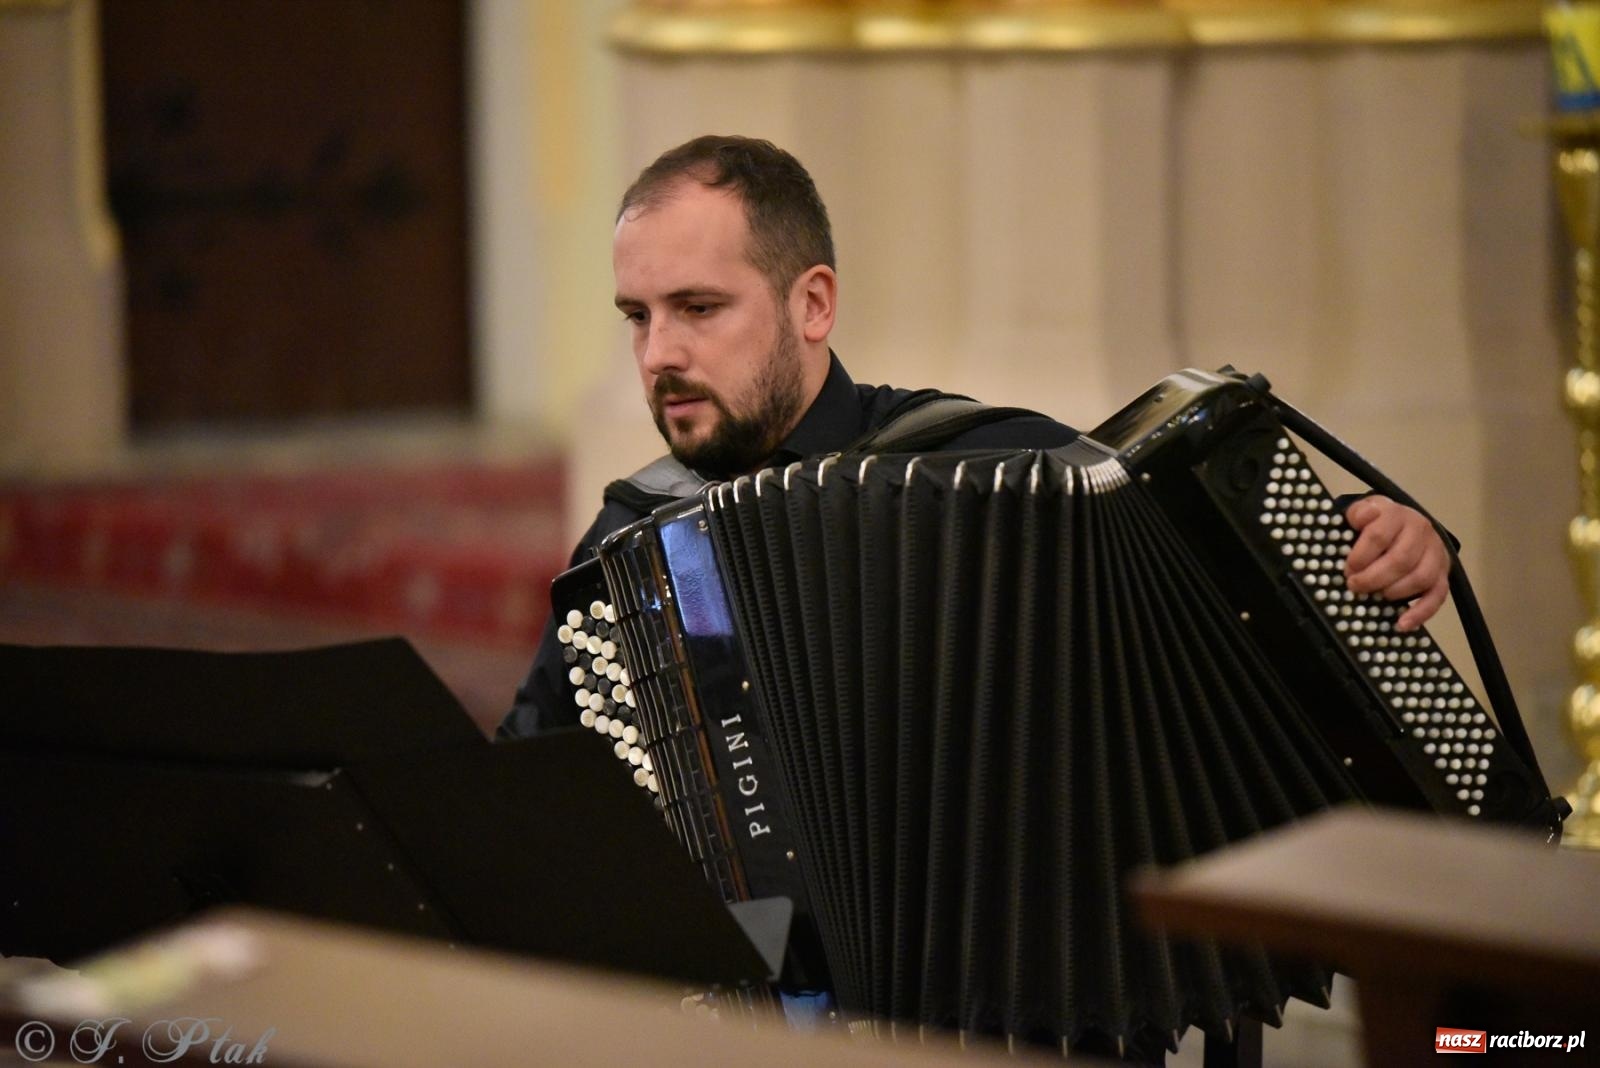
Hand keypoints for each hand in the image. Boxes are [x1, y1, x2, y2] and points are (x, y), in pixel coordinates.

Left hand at [1342, 495, 1450, 631]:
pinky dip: (1421, 613)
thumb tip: (1363, 518)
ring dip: (1395, 592)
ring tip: (1375, 597)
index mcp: (1396, 515)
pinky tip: (1402, 624)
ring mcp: (1435, 553)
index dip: (1360, 556)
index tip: (1347, 569)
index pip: (1378, 536)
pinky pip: (1438, 596)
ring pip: (1421, 577)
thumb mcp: (1362, 512)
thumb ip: (1358, 514)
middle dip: (1373, 578)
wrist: (1404, 521)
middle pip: (1400, 560)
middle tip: (1355, 586)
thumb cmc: (1376, 521)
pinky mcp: (1444, 573)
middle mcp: (1420, 531)